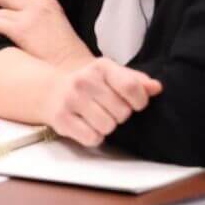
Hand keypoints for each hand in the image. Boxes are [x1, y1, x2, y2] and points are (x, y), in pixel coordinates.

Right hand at [39, 58, 161, 146]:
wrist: (49, 90)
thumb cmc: (86, 84)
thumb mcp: (110, 75)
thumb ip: (135, 81)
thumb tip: (156, 88)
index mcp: (101, 67)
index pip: (132, 87)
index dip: (140, 102)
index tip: (134, 104)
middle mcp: (84, 81)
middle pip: (122, 112)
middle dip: (120, 115)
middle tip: (108, 110)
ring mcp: (71, 100)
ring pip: (108, 126)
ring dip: (107, 127)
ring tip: (97, 118)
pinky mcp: (61, 118)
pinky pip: (92, 138)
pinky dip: (93, 137)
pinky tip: (87, 126)